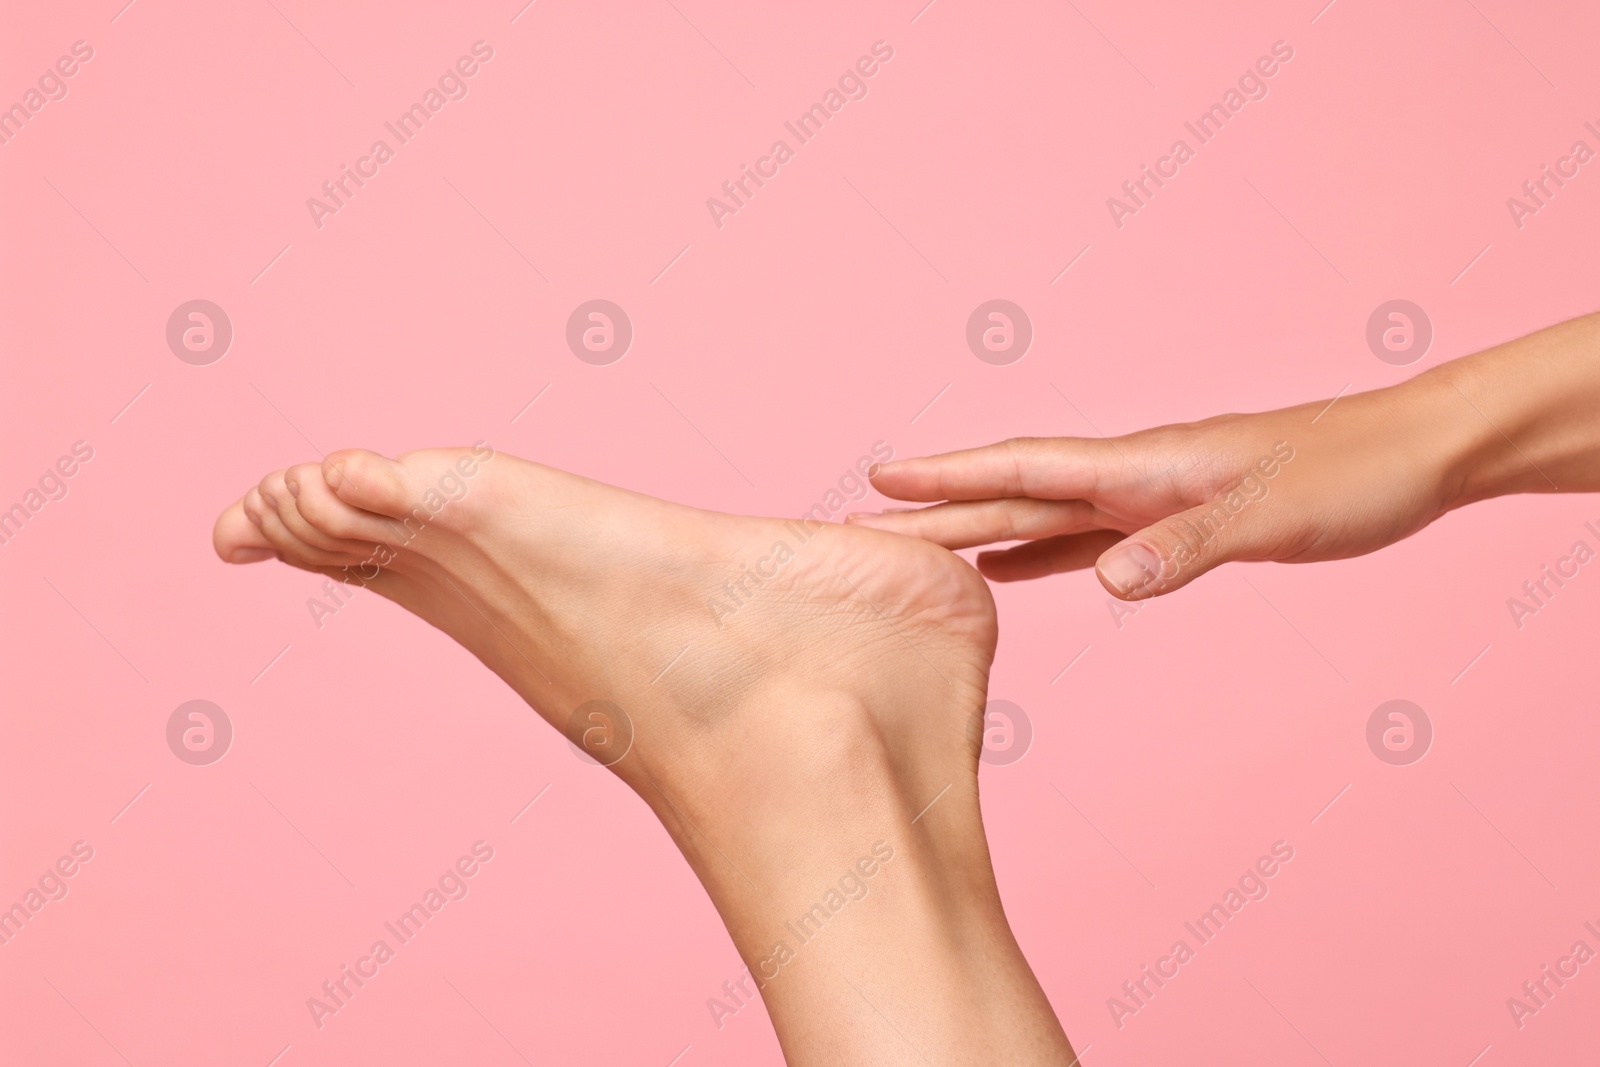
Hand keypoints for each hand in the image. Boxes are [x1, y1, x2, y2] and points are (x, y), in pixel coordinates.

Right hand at [848, 375, 1485, 599]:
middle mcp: (1131, 476)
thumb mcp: (1273, 518)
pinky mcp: (1171, 523)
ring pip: (1038, 514)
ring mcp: (1147, 498)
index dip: (950, 474)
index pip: (1024, 466)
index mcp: (1143, 464)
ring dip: (973, 530)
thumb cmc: (1348, 476)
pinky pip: (1081, 539)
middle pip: (1013, 493)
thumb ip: (1188, 547)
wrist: (1409, 456)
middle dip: (937, 509)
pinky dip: (1034, 555)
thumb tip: (1105, 580)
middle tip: (863, 528)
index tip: (879, 478)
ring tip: (912, 549)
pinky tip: (1006, 569)